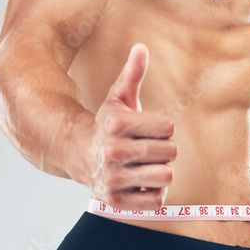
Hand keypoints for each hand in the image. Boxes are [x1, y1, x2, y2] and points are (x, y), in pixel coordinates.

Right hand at [91, 43, 175, 209]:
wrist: (79, 156)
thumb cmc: (107, 125)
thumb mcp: (118, 98)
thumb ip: (132, 74)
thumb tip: (141, 47)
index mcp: (115, 124)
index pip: (168, 127)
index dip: (163, 128)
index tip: (148, 129)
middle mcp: (112, 152)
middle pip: (170, 152)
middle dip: (163, 149)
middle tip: (146, 149)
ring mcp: (113, 179)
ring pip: (166, 176)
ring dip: (160, 171)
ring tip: (144, 165)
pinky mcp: (117, 202)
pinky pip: (157, 200)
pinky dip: (153, 192)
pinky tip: (139, 182)